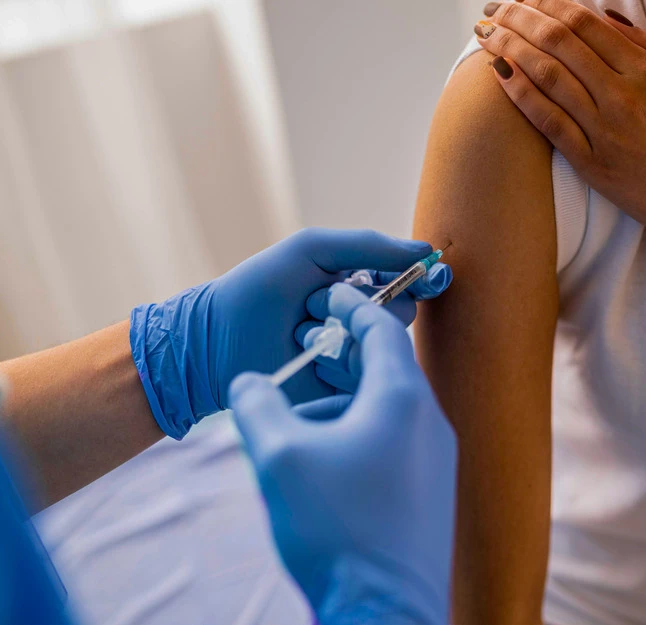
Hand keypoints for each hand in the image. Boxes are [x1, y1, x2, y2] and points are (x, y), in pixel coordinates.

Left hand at [130, 228, 451, 438]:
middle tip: (317, 303)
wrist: (215, 341)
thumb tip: (426, 251)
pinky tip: (309, 359)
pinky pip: (366, 377)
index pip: (407, 281)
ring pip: (383, 346)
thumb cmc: (258, 288)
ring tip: (302, 334)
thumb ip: (368, 246)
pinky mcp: (343, 389)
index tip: (431, 276)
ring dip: (343, 334)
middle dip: (365, 305)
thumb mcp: (311, 250)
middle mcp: (360, 321)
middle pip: (402, 314)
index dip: (423, 278)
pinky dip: (338, 363)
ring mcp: (352, 355)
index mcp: (358, 286)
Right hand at [229, 283, 456, 624]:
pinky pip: (394, 443)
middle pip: (385, 369)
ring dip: (342, 406)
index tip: (326, 294)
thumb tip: (247, 382)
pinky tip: (321, 465)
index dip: (350, 306)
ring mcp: (436, 460)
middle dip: (340, 361)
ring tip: (296, 426)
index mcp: (402, 399)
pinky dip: (358, 436)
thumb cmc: (336, 530)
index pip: (380, 330)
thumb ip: (259, 405)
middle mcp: (430, 422)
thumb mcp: (280, 457)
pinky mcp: (431, 492)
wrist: (383, 611)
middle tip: (302, 359)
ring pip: (387, 410)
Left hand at [476, 0, 645, 258]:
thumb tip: (610, 20)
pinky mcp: (592, 164)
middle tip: (496, 8)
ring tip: (486, 33)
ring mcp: (605, 131)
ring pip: (547, 77)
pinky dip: (521, 94)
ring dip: (511, 48)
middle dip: (521, 18)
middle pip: (559, 43)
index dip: (551, 4)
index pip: (587, 24)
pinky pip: (548, 122)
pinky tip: (500, 74)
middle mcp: (623, 96)